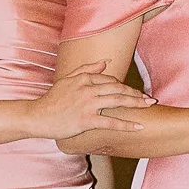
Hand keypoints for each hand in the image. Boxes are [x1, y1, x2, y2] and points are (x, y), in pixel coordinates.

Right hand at [27, 62, 155, 139]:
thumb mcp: (67, 79)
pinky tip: (139, 127)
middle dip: (136, 94)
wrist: (38, 116)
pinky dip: (127, 125)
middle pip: (119, 89)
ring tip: (149, 108)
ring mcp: (88, 104)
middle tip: (150, 100)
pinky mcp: (86, 120)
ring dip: (136, 104)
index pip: (111, 80)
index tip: (137, 93)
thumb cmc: (53, 100)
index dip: (126, 87)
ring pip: (118, 101)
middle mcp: (88, 89)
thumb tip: (105, 62)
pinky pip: (111, 122)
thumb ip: (86, 69)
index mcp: (84, 78)